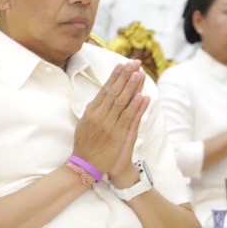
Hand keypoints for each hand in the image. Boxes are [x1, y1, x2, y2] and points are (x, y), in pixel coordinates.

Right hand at [73, 63, 147, 181]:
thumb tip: (100, 97)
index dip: (115, 76)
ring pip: (123, 101)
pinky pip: (129, 117)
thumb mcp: (84, 123)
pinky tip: (142, 96)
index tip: (123, 64)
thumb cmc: (84, 144)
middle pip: (115, 91)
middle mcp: (99, 115)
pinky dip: (136, 106)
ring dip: (132, 87)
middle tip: (134, 63)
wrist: (85, 164)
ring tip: (140, 74)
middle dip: (126, 76)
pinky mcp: (118, 134)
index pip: (105, 89)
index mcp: (91, 111)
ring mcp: (109, 125)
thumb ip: (92, 110)